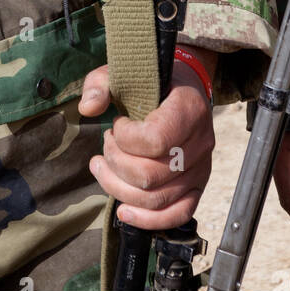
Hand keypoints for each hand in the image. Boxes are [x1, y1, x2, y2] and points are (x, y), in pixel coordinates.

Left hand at [79, 57, 214, 229]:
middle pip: (151, 175)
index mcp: (189, 109)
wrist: (184, 88)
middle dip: (116, 162)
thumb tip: (88, 108)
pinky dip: (148, 219)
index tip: (117, 124)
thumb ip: (101, 83)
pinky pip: (178, 214)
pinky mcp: (197, 187)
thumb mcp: (125, 71)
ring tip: (102, 166)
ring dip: (119, 187)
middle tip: (107, 143)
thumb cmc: (153, 80)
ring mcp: (201, 168)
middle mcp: (200, 142)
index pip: (155, 140)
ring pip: (157, 198)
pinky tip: (124, 211)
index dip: (125, 137)